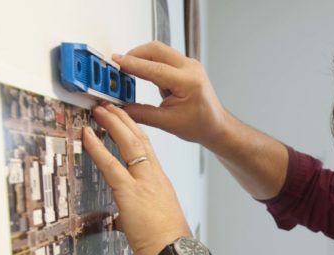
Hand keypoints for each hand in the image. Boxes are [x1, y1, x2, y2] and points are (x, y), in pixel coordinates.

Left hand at [82, 102, 190, 254]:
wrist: (176, 251)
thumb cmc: (168, 242)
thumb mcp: (153, 222)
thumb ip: (134, 216)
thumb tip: (122, 221)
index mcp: (161, 182)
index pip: (148, 149)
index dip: (135, 132)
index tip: (125, 121)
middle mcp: (155, 176)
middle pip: (140, 138)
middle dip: (124, 119)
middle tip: (110, 106)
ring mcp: (144, 182)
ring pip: (129, 143)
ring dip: (112, 123)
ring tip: (100, 110)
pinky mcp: (130, 192)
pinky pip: (110, 164)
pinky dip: (97, 147)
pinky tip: (87, 135)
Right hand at [113, 41, 229, 148]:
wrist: (217, 126)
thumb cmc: (200, 125)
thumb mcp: (167, 123)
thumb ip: (141, 114)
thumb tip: (120, 108)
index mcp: (189, 82)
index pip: (155, 68)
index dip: (132, 64)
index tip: (116, 62)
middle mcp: (191, 69)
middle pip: (156, 50)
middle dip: (135, 55)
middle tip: (118, 65)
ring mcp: (190, 65)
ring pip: (160, 51)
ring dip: (142, 58)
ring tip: (128, 71)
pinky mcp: (186, 66)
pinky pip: (164, 57)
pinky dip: (151, 62)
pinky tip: (143, 74)